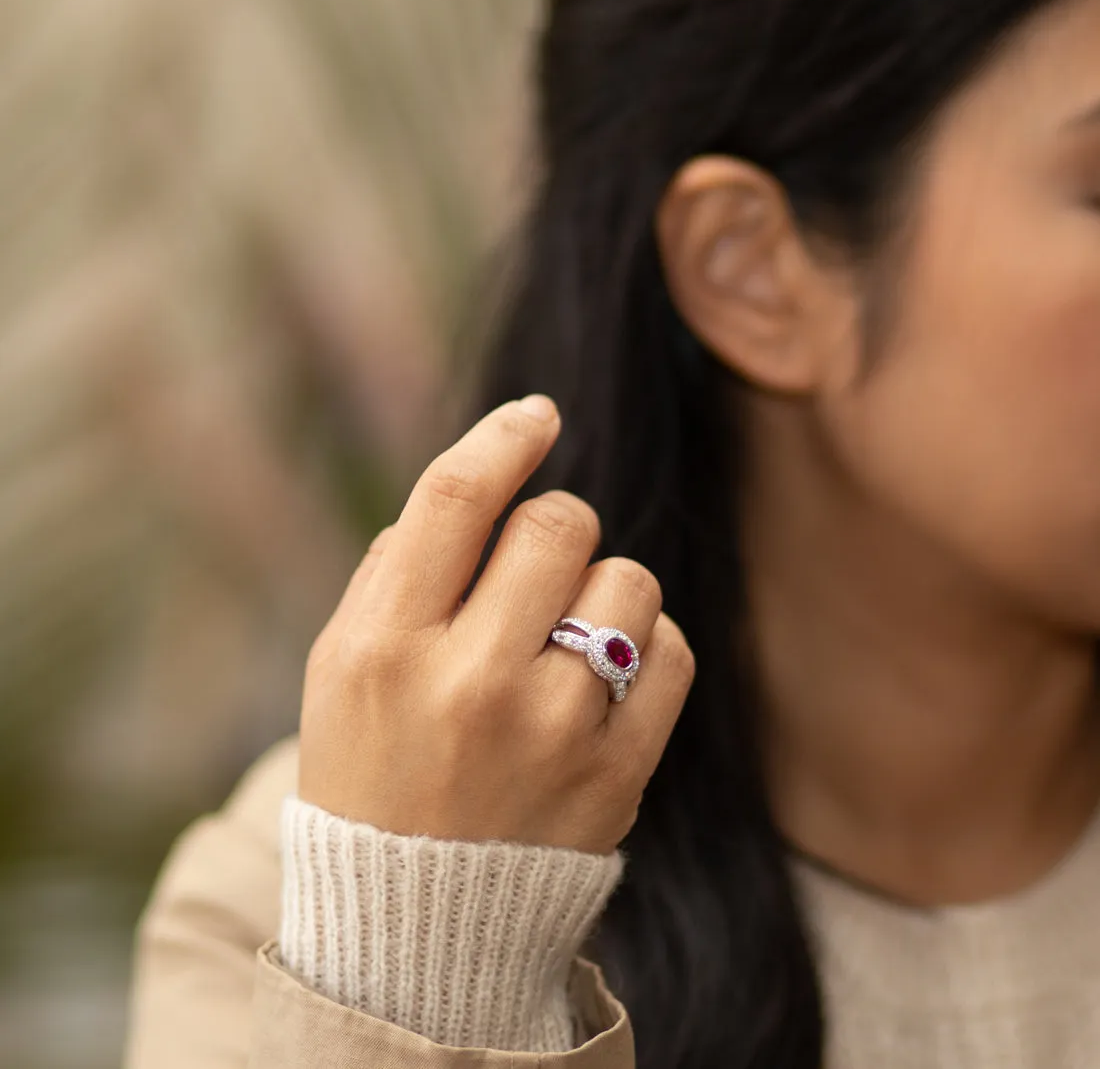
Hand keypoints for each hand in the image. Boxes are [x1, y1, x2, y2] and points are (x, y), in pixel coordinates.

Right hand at [298, 395, 695, 855]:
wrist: (418, 921)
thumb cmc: (373, 768)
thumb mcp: (342, 666)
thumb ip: (399, 569)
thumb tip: (485, 476)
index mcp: (383, 648)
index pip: (456, 500)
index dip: (503, 437)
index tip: (537, 414)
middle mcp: (469, 684)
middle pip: (560, 524)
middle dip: (557, 524)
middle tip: (537, 565)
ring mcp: (552, 732)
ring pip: (629, 581)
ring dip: (604, 588)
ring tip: (566, 637)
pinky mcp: (618, 775)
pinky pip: (673, 651)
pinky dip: (648, 645)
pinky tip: (607, 676)